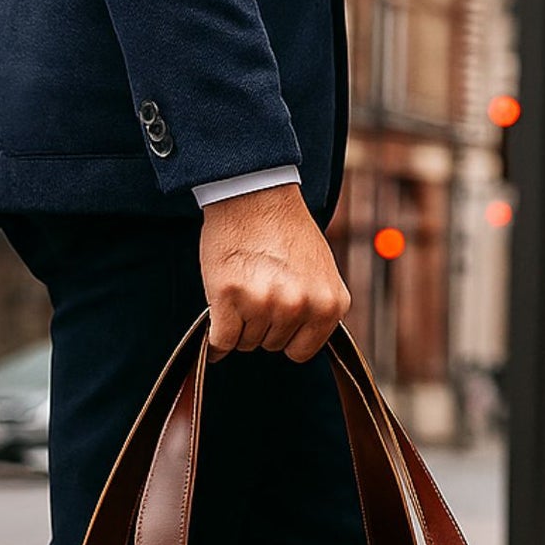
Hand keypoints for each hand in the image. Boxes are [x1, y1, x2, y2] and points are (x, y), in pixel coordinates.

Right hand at [199, 183, 350, 363]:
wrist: (255, 193)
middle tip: (258, 288)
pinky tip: (217, 318)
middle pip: (272, 346)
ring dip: (239, 323)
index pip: (302, 351)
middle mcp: (300, 306)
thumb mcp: (319, 271)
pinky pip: (221, 341)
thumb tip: (302, 340)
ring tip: (244, 285)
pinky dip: (215, 339)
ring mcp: (265, 303)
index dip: (286, 335)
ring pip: (245, 343)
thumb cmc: (284, 229)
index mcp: (329, 304)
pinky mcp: (230, 298)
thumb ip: (316, 307)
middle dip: (262, 324)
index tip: (278, 314)